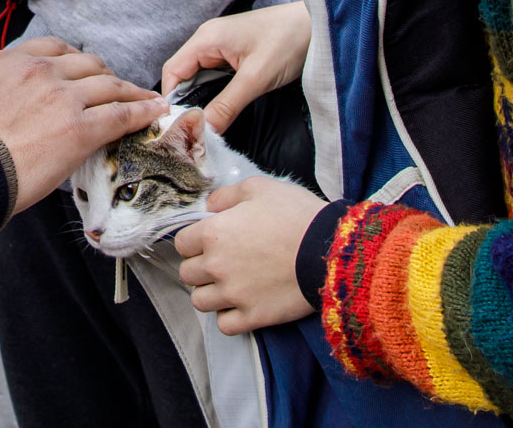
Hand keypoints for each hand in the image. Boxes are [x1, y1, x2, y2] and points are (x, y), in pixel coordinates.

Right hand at [0, 37, 165, 212]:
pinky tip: (155, 113)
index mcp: (10, 60)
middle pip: (88, 63)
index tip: (82, 69)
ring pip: (109, 85)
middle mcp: (40, 71)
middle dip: (105, 74)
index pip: (54, 48)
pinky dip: (142, 111)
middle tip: (116, 87)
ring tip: (146, 98)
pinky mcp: (80, 128)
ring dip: (130, 91)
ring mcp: (63, 97)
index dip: (74, 59)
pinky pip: (122, 114)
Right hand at [160, 4, 309, 134]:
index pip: (172, 72)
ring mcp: (222, 47)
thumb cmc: (289, 40)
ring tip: (206, 125)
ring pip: (199, 78)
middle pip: (183, 76)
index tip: (178, 127)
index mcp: (206, 39)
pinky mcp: (235, 54)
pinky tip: (221, 110)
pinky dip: (215, 94)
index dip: (171, 100)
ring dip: (202, 99)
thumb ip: (227, 105)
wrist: (319, 25)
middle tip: (193, 132)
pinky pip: (215, 77)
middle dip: (186, 103)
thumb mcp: (256, 78)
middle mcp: (209, 40)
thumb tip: (205, 130)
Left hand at [176, 177, 327, 332]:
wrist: (331, 251)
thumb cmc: (296, 215)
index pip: (181, 244)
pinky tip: (241, 304)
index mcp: (213, 233)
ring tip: (229, 285)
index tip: (209, 241)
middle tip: (221, 262)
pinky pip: (224, 325)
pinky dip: (229, 317)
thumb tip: (209, 206)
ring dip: (210, 293)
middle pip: (187, 274)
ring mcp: (233, 294)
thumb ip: (226, 195)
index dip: (194, 241)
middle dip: (200, 267)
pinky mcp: (253, 316)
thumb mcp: (259, 188)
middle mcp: (216, 266)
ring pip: (200, 301)